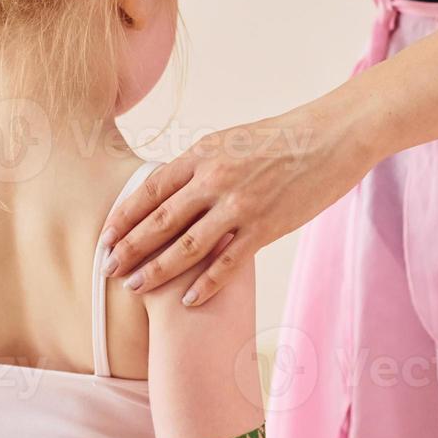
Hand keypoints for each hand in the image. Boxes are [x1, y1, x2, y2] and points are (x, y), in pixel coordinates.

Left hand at [101, 102, 380, 305]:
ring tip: (134, 287)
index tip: (105, 236)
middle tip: (107, 269)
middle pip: (161, 220)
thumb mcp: (233, 140)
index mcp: (204, 153)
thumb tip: (176, 187)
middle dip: (129, 247)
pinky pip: (228, 262)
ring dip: (157, 269)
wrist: (332, 136)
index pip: (151, 188)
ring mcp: (240, 204)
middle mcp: (215, 178)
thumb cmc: (285, 137)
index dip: (124, 216)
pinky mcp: (266, 226)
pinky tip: (187, 301)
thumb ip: (203, 164)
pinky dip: (205, 284)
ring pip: (187, 245)